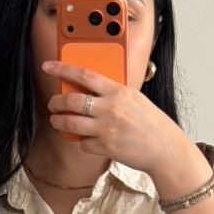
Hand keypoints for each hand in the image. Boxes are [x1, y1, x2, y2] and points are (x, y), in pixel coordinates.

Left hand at [41, 59, 191, 180]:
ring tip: (57, 120)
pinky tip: (85, 140)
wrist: (164, 148)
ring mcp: (106, 129)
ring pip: (69, 123)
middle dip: (56, 102)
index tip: (48, 66)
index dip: (62, 69)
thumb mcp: (134, 99)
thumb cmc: (151, 123)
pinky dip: (81, 142)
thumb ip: (113, 94)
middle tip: (52, 103)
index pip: (84, 75)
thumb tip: (91, 91)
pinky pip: (82, 144)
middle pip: (71, 101)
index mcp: (117, 91)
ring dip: (58, 122)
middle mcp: (109, 108)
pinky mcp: (105, 147)